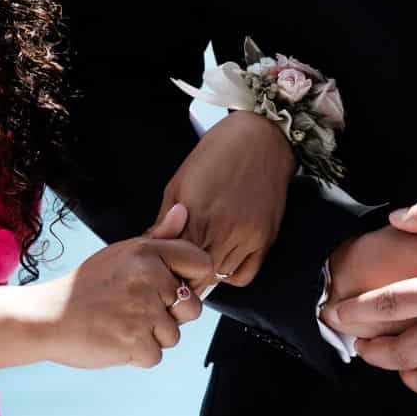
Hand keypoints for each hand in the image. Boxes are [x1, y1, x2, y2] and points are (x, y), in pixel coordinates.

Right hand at [28, 203, 213, 368]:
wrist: (47, 317)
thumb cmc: (87, 287)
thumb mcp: (121, 253)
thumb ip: (158, 238)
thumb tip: (182, 212)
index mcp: (147, 252)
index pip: (201, 263)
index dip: (192, 281)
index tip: (173, 289)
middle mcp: (148, 278)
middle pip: (193, 308)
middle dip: (172, 316)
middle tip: (138, 311)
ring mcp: (142, 311)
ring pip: (173, 335)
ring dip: (152, 337)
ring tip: (122, 324)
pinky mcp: (134, 342)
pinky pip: (155, 356)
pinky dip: (137, 355)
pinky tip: (116, 339)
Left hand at [160, 111, 295, 284]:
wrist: (262, 138)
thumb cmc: (218, 153)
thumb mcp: (180, 181)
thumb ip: (166, 218)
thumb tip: (151, 243)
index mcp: (196, 213)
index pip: (175, 259)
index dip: (167, 266)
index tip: (163, 266)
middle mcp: (223, 228)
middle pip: (196, 274)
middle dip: (184, 274)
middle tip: (178, 268)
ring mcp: (247, 235)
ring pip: (219, 277)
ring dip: (207, 274)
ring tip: (200, 261)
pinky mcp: (265, 238)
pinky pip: (244, 275)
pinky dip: (231, 274)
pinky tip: (223, 258)